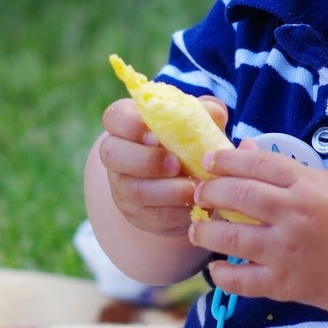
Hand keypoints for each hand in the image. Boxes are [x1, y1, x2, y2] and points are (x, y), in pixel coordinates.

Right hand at [98, 96, 227, 238]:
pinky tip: (196, 204)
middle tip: (176, 163)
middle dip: (146, 160)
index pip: (114, 117)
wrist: (183, 180)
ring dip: (167, 191)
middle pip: (112, 154)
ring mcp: (123, 186)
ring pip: (135, 190)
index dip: (131, 125)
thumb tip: (215, 114)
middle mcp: (117, 155)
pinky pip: (153, 216)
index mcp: (127, 124)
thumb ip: (206, 112)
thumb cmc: (187, 141)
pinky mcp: (137, 214)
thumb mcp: (196, 122)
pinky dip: (177, 211)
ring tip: (193, 187)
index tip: (156, 134)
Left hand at [189, 145, 327, 310]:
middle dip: (210, 191)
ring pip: (231, 239)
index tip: (209, 162)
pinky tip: (215, 268)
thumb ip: (282, 167)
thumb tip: (242, 149)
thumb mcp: (324, 181)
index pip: (257, 164)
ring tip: (197, 229)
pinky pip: (241, 281)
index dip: (226, 160)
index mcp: (306, 186)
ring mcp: (285, 251)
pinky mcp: (282, 283)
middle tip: (199, 193)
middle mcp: (293, 216)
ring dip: (205, 232)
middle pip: (239, 196)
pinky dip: (222, 275)